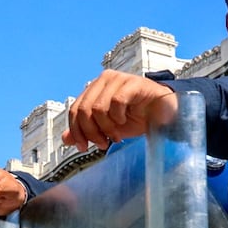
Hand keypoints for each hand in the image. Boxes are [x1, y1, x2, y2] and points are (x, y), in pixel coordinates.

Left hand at [61, 69, 177, 151]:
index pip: (74, 111)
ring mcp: (118, 79)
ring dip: (107, 127)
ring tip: (116, 136)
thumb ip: (87, 132)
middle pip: (83, 110)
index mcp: (93, 90)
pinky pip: (117, 101)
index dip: (76, 131)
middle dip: (91, 132)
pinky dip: (118, 117)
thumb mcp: (108, 129)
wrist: (163, 115)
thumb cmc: (135, 119)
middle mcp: (103, 80)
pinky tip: (125, 121)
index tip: (84, 148)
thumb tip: (65, 139)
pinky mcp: (134, 82)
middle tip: (103, 144)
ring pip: (98, 108)